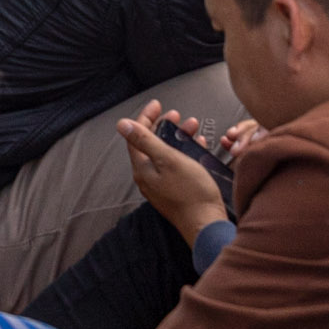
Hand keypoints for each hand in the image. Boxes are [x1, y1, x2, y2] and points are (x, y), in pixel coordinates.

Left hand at [115, 104, 229, 239]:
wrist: (206, 224)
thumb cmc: (190, 192)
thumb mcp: (168, 160)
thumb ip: (145, 141)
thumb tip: (122, 124)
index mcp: (142, 168)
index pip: (136, 136)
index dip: (146, 117)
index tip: (158, 104)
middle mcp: (148, 177)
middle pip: (151, 144)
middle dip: (164, 126)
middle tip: (176, 115)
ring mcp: (161, 185)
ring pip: (165, 153)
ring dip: (177, 137)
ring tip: (192, 126)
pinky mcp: (174, 191)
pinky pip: (176, 165)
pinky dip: (185, 152)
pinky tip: (198, 146)